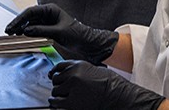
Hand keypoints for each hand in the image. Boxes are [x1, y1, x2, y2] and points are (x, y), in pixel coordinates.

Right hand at [4, 4, 116, 64]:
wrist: (87, 43)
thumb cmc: (76, 34)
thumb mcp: (59, 32)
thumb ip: (42, 30)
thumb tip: (26, 31)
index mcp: (50, 9)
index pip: (31, 12)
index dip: (19, 19)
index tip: (11, 27)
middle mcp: (47, 14)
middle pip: (28, 17)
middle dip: (17, 24)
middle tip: (8, 32)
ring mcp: (46, 22)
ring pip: (29, 24)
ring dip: (21, 29)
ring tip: (12, 36)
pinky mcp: (47, 30)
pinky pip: (34, 30)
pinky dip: (27, 34)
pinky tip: (21, 38)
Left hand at [48, 60, 165, 109]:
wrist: (117, 95)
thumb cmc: (109, 84)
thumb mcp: (92, 70)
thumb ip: (78, 70)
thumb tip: (65, 75)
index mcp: (78, 64)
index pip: (59, 66)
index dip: (54, 71)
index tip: (52, 75)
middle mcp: (74, 74)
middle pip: (56, 78)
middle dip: (58, 84)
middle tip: (62, 89)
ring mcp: (72, 87)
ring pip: (55, 90)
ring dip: (58, 94)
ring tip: (62, 97)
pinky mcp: (72, 101)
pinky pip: (56, 101)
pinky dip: (55, 102)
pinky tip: (56, 103)